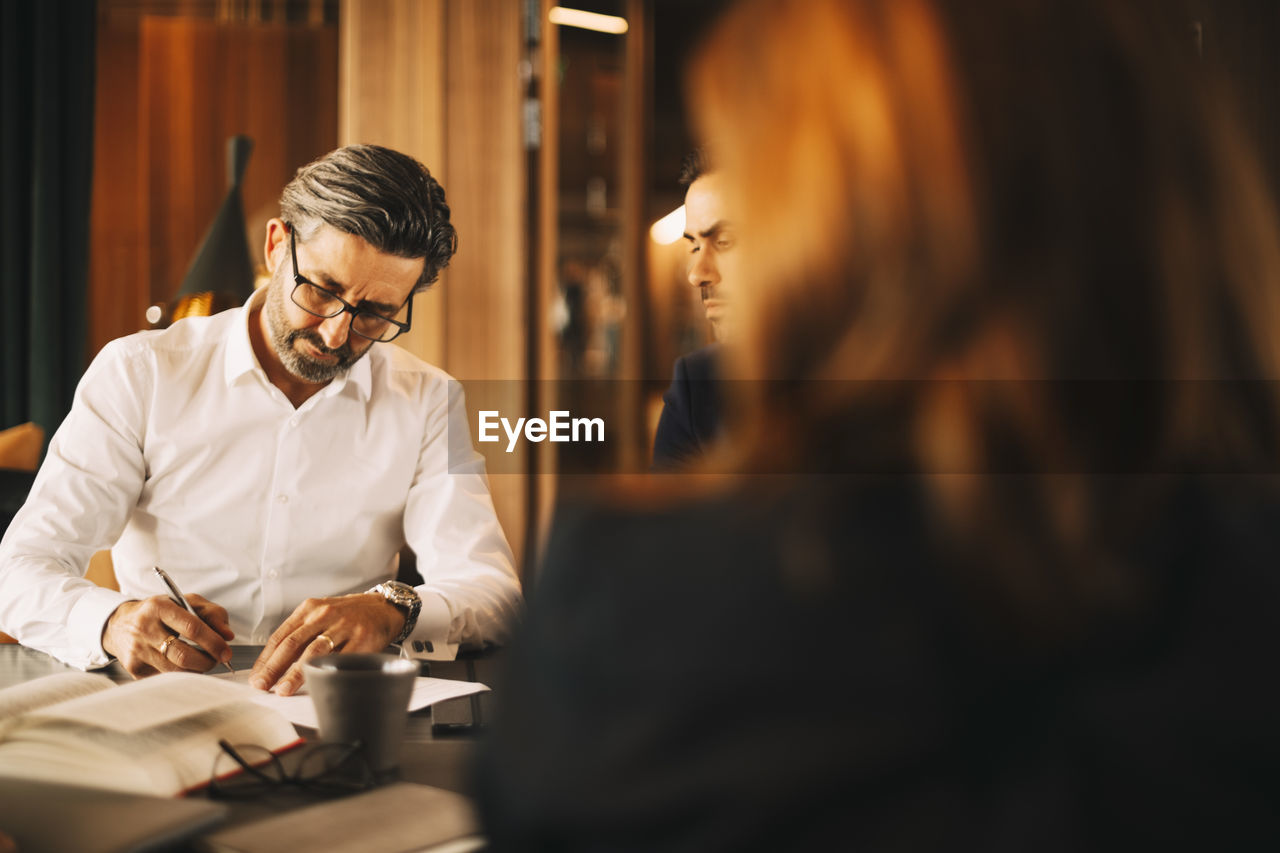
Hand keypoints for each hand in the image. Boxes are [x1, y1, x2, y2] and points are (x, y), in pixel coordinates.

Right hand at [102, 594, 233, 677]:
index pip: (192, 628)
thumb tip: (228, 636)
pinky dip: (180, 675)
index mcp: (160, 607)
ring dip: (196, 670)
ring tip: (202, 661)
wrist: (120, 624)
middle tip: (216, 660)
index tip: (226, 651)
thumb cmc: (161, 612)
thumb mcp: (187, 602)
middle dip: (207, 661)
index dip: (213, 642)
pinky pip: (165, 678)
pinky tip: (182, 665)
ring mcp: (137, 650)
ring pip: (175, 671)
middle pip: (183, 655)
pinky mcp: (133, 668)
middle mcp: (144, 628)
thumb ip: (212, 613)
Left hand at [249, 593, 404, 695]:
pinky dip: (326, 672)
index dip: (265, 658)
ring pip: (313, 652)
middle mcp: (324, 615)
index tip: (256, 676)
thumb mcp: (322, 614)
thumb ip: (301, 633)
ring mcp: (343, 627)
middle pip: (292, 643)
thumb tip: (274, 663)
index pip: (280, 636)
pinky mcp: (362, 639)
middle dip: (274, 667)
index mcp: (309, 609)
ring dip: (295, 673)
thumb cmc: (349, 615)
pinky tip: (316, 682)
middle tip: (262, 685)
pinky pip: (340, 658)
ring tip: (283, 689)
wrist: (384, 607)